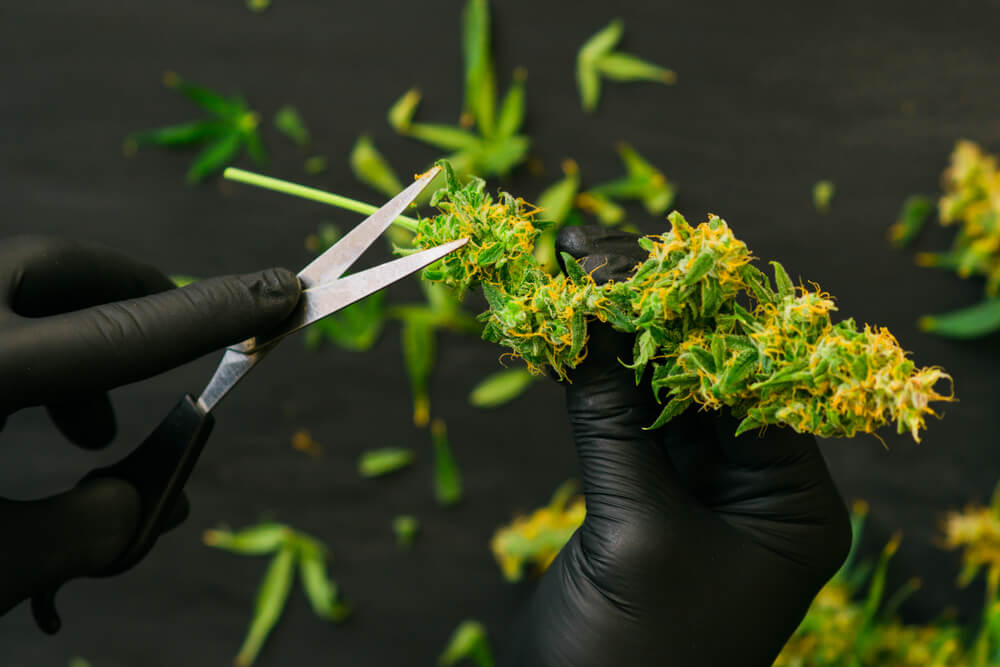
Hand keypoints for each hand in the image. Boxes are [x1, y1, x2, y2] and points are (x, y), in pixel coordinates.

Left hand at [0, 236, 300, 616]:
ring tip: (89, 424)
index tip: (283, 291)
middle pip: (56, 267)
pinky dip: (23, 351)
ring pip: (11, 284)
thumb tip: (156, 501)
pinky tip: (17, 418)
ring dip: (73, 333)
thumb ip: (86, 530)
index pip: (118, 336)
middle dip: (134, 291)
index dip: (212, 316)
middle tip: (182, 336)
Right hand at [503, 227, 851, 666]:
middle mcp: (758, 489)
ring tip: (568, 268)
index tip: (624, 253)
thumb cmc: (635, 657)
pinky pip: (623, 420)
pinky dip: (592, 376)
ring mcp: (701, 492)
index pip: (752, 374)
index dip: (689, 306)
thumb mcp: (637, 534)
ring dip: (614, 332)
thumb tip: (587, 315)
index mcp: (794, 503)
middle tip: (587, 245)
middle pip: (707, 371)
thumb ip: (612, 422)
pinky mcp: (647, 499)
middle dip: (648, 307)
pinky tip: (563, 330)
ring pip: (660, 389)